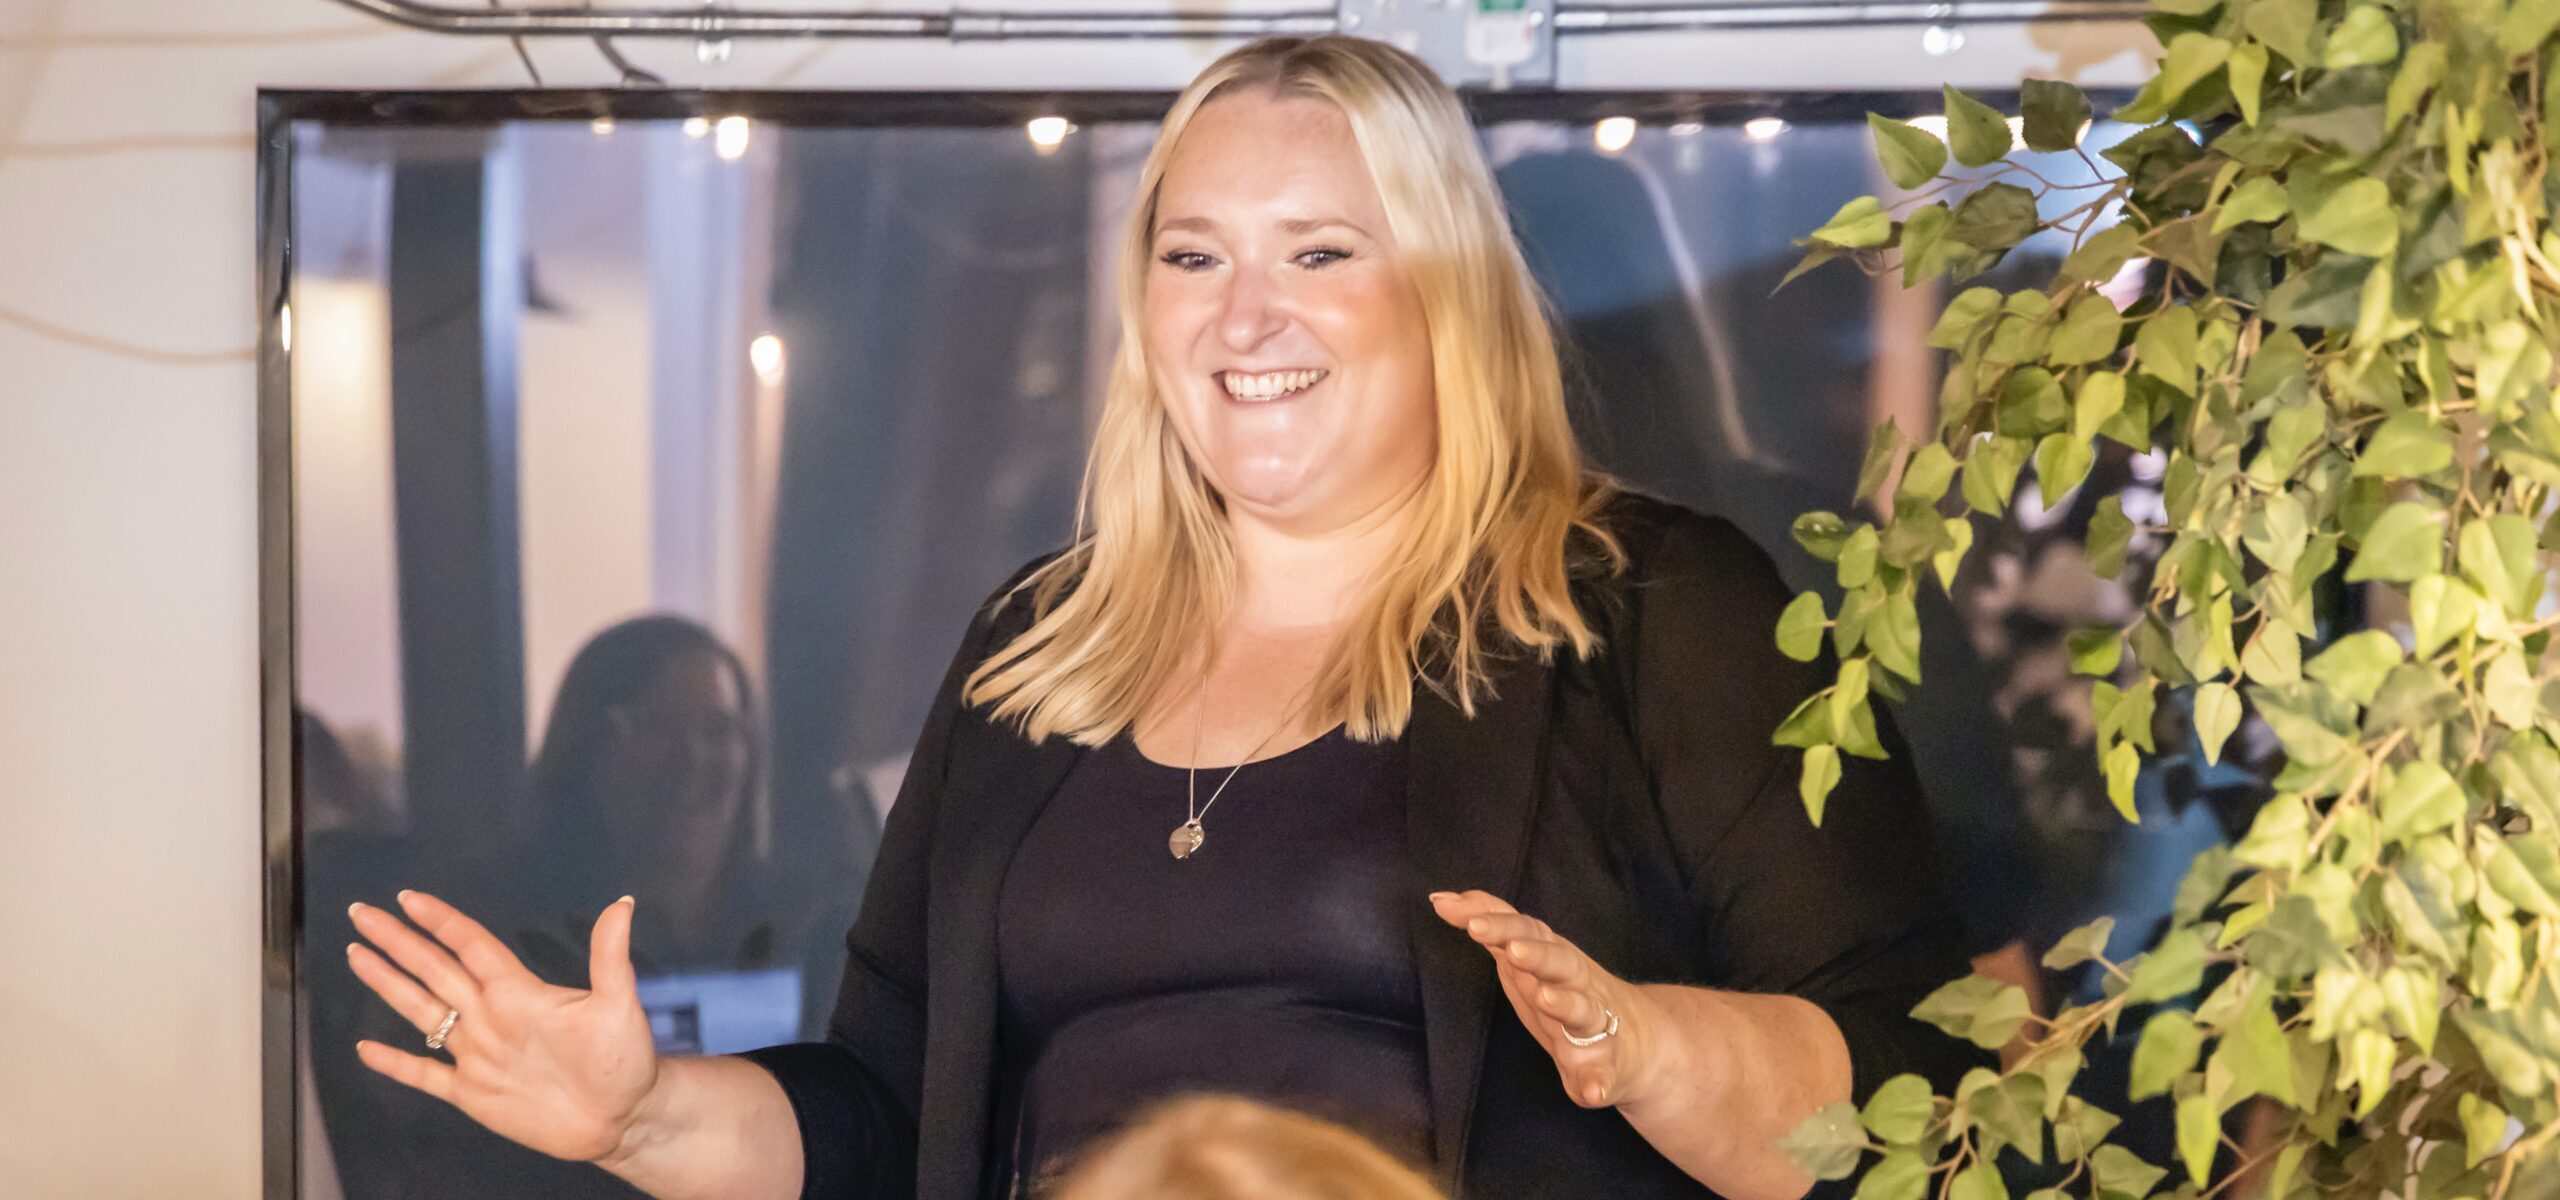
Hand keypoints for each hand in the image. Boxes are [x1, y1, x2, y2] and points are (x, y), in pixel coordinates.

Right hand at [346, 890, 659, 1163]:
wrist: (622, 1118)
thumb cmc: (624, 1060)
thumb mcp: (618, 1004)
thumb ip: (610, 956)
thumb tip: (624, 903)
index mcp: (518, 992)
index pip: (470, 946)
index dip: (441, 922)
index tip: (408, 898)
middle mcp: (490, 1016)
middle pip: (434, 970)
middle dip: (398, 942)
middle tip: (362, 913)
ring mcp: (478, 1054)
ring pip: (422, 1011)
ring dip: (389, 985)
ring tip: (357, 956)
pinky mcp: (473, 1094)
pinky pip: (425, 1075)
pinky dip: (396, 1064)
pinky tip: (366, 1049)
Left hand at [1429, 890, 1678, 1111]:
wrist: (1637, 1042)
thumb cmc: (1567, 993)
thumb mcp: (1529, 957)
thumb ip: (1492, 928)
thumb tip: (1441, 899)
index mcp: (1555, 960)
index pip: (1528, 933)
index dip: (1500, 924)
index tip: (1468, 920)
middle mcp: (1577, 985)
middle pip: (1561, 963)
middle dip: (1539, 955)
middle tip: (1513, 951)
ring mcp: (1595, 1026)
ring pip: (1583, 1010)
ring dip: (1566, 1004)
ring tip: (1545, 998)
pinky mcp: (1605, 1066)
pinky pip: (1603, 1074)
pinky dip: (1599, 1081)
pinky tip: (1594, 1092)